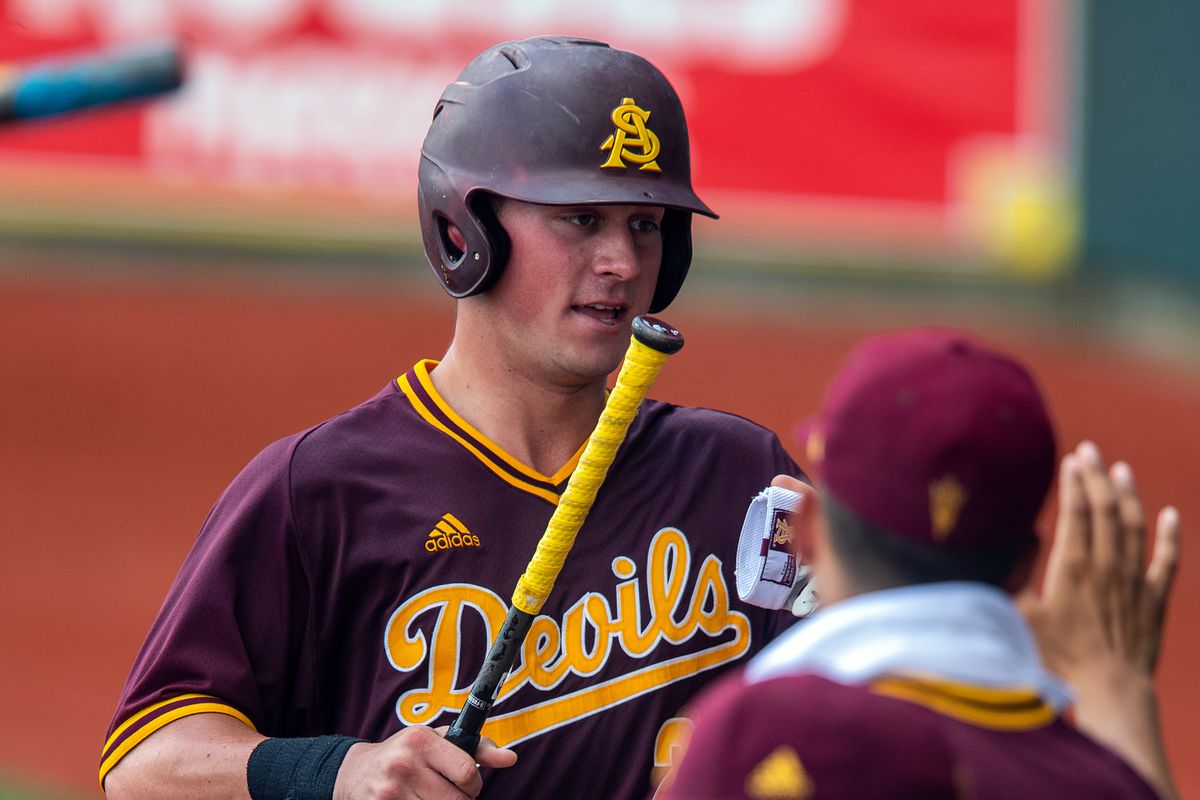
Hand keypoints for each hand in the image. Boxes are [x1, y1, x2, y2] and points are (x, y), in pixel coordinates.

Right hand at [333, 725, 516, 798]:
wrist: (356, 772)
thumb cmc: (406, 753)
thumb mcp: (437, 740)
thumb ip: (477, 747)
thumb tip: (511, 758)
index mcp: (421, 740)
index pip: (466, 772)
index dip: (473, 785)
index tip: (467, 784)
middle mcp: (404, 764)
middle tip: (450, 794)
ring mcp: (390, 792)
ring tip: (433, 797)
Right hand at [1019, 441, 1179, 798]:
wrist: (1109, 691)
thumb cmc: (1057, 659)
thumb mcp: (1020, 617)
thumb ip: (1014, 579)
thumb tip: (1007, 547)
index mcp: (1072, 568)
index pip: (1077, 512)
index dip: (1074, 483)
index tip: (1070, 459)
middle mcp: (1106, 567)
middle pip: (1106, 510)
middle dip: (1097, 476)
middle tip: (1089, 450)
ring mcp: (1134, 582)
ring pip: (1135, 526)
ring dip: (1129, 494)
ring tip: (1122, 470)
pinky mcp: (1153, 601)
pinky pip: (1167, 561)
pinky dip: (1170, 536)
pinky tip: (1170, 515)